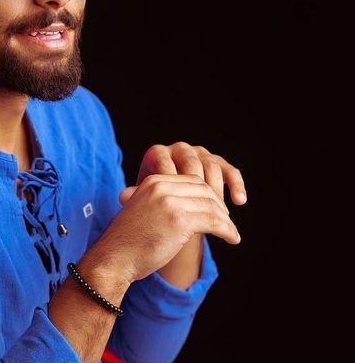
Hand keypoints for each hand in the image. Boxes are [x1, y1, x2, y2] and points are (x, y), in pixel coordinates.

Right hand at [97, 172, 241, 284]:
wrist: (114, 259)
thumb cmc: (128, 242)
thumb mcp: (142, 211)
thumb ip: (160, 202)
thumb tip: (186, 206)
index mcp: (153, 182)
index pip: (192, 180)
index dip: (208, 195)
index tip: (216, 211)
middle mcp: (161, 187)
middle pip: (204, 190)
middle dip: (219, 206)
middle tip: (227, 222)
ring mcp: (170, 203)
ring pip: (211, 206)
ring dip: (226, 220)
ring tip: (231, 233)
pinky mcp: (179, 221)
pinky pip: (214, 221)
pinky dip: (227, 230)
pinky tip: (232, 238)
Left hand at [118, 142, 246, 208]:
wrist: (168, 206)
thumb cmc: (151, 206)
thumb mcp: (144, 200)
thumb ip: (137, 195)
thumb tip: (123, 196)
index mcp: (157, 154)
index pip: (166, 164)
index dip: (174, 184)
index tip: (179, 206)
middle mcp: (178, 148)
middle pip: (192, 163)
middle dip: (198, 187)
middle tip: (203, 211)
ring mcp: (199, 153)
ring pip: (211, 166)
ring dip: (217, 189)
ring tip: (221, 213)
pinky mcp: (217, 161)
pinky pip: (228, 169)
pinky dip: (235, 184)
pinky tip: (240, 201)